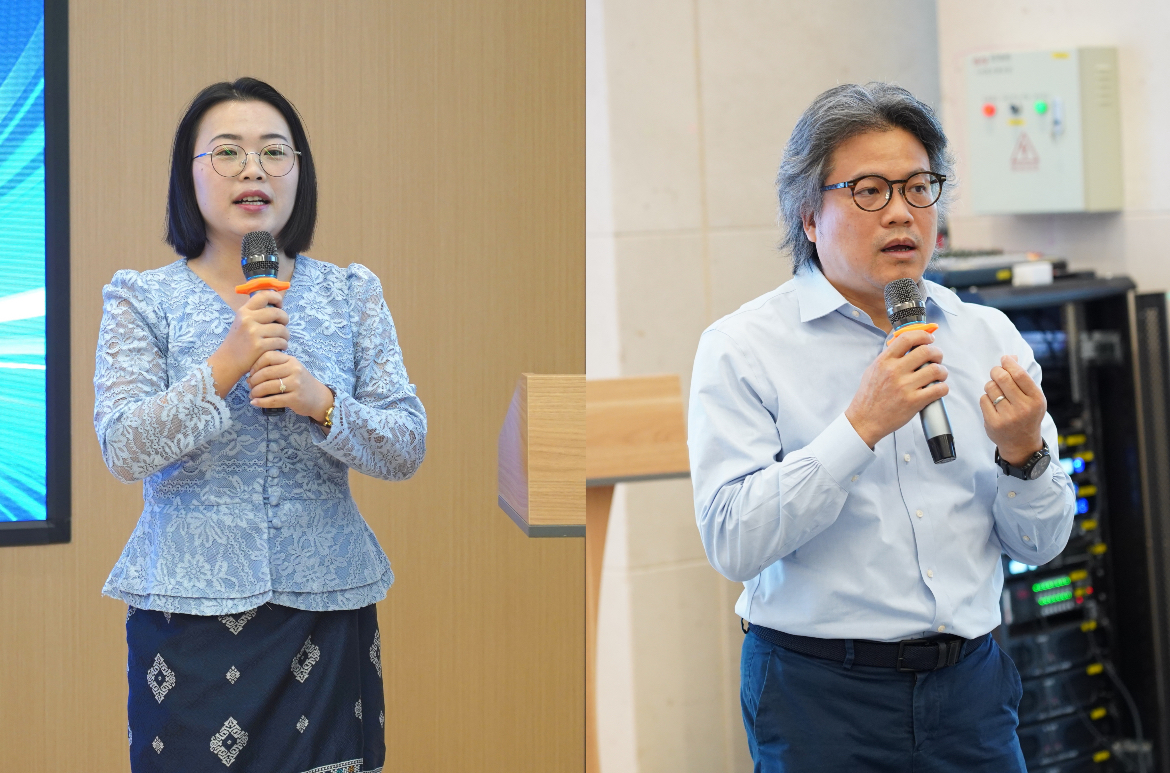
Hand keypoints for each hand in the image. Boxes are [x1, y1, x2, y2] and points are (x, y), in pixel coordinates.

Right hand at [207, 291, 288, 397]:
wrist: (227, 362)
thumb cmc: (239, 342)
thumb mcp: (242, 322)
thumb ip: (256, 313)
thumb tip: (277, 304)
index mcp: (244, 311)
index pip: (263, 295)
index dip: (276, 297)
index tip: (280, 304)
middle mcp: (247, 319)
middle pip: (278, 313)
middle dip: (285, 320)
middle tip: (283, 326)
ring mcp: (253, 333)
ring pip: (282, 329)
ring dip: (285, 335)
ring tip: (281, 339)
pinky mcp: (259, 346)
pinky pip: (280, 342)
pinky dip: (283, 345)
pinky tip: (279, 348)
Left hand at [247, 350, 334, 422]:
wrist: (319, 398)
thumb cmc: (300, 382)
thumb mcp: (291, 369)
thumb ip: (275, 367)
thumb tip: (250, 375)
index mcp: (291, 360)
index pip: (268, 356)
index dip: (256, 364)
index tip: (251, 372)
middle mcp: (295, 370)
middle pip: (266, 372)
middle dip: (253, 380)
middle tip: (249, 386)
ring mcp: (296, 384)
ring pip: (268, 386)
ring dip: (256, 392)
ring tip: (252, 395)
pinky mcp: (295, 398)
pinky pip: (273, 400)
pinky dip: (261, 402)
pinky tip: (254, 403)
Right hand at [845, 330, 948, 448]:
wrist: (864, 421)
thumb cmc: (868, 397)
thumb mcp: (873, 371)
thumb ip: (889, 358)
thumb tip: (908, 347)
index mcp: (884, 361)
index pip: (907, 338)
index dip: (923, 335)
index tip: (929, 339)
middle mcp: (894, 371)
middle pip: (926, 351)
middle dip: (937, 353)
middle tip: (937, 359)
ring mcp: (904, 387)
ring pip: (936, 370)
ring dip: (942, 371)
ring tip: (939, 375)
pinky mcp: (913, 402)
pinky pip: (939, 389)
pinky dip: (943, 388)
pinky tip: (938, 389)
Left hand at [980, 355, 1045, 465]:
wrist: (1022, 444)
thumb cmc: (1027, 415)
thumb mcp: (1032, 397)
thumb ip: (1022, 377)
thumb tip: (1010, 356)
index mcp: (1036, 399)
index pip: (1020, 374)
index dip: (1009, 363)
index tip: (1004, 359)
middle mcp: (1023, 408)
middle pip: (1002, 378)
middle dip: (996, 371)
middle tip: (996, 372)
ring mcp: (1008, 417)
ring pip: (990, 388)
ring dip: (990, 385)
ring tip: (996, 391)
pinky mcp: (993, 423)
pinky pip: (983, 400)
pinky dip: (986, 398)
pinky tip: (993, 404)